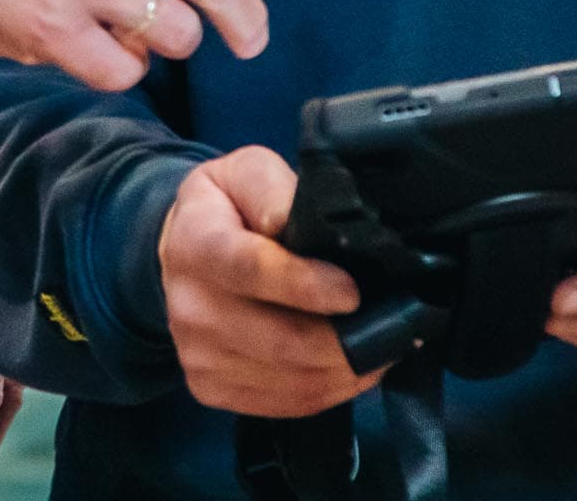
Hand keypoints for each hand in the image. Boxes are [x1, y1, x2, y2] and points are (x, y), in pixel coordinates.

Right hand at [158, 147, 385, 417]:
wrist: (181, 253)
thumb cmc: (228, 207)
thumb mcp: (247, 171)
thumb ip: (273, 190)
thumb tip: (295, 225)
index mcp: (196, 243)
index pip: (252, 271)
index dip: (306, 286)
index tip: (352, 292)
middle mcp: (189, 308)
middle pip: (281, 341)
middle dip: (347, 339)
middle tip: (394, 325)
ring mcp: (198, 356)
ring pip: (292, 380)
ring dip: (349, 369)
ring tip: (384, 344)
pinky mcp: (211, 390)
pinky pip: (287, 405)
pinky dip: (332, 389)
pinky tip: (354, 366)